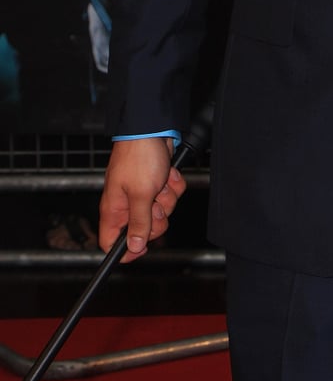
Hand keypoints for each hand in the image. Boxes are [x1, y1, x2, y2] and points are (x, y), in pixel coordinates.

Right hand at [99, 138, 185, 260]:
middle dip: (157, 218)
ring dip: (167, 197)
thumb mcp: (141, 194)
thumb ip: (138, 222)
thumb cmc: (139, 157)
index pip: (111, 243)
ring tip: (161, 182)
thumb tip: (133, 247)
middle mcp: (127, 204)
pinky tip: (168, 174)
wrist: (153, 129)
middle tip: (155, 203)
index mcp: (114, 210)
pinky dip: (173, 185)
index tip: (143, 246)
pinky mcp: (157, 183)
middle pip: (143, 231)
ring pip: (161, 212)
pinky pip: (170, 195)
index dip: (126, 251)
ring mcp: (143, 193)